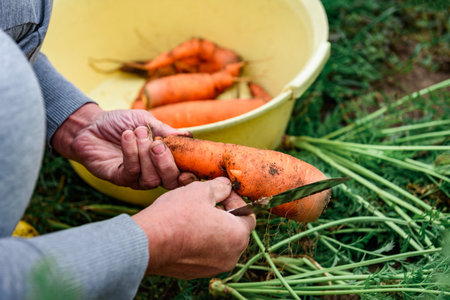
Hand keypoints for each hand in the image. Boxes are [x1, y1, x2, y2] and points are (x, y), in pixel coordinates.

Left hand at [52, 103, 192, 188]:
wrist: (91, 125)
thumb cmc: (121, 123)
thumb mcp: (146, 122)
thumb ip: (166, 131)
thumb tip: (188, 136)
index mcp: (163, 161)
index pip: (182, 175)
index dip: (189, 175)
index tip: (191, 167)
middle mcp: (152, 173)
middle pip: (169, 182)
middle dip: (166, 163)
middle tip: (157, 144)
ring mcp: (135, 178)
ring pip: (151, 179)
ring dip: (145, 154)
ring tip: (137, 132)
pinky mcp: (118, 178)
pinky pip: (131, 172)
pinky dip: (131, 153)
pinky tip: (126, 137)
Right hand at [132, 177, 255, 278]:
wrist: (147, 243)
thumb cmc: (177, 215)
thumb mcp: (201, 190)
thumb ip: (219, 187)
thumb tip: (225, 186)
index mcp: (237, 236)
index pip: (249, 216)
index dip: (235, 200)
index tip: (221, 193)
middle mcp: (231, 256)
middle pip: (235, 230)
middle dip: (223, 214)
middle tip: (206, 202)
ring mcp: (213, 267)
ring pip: (220, 243)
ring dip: (211, 227)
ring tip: (193, 214)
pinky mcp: (195, 273)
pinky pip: (205, 254)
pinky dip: (199, 241)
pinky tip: (184, 229)